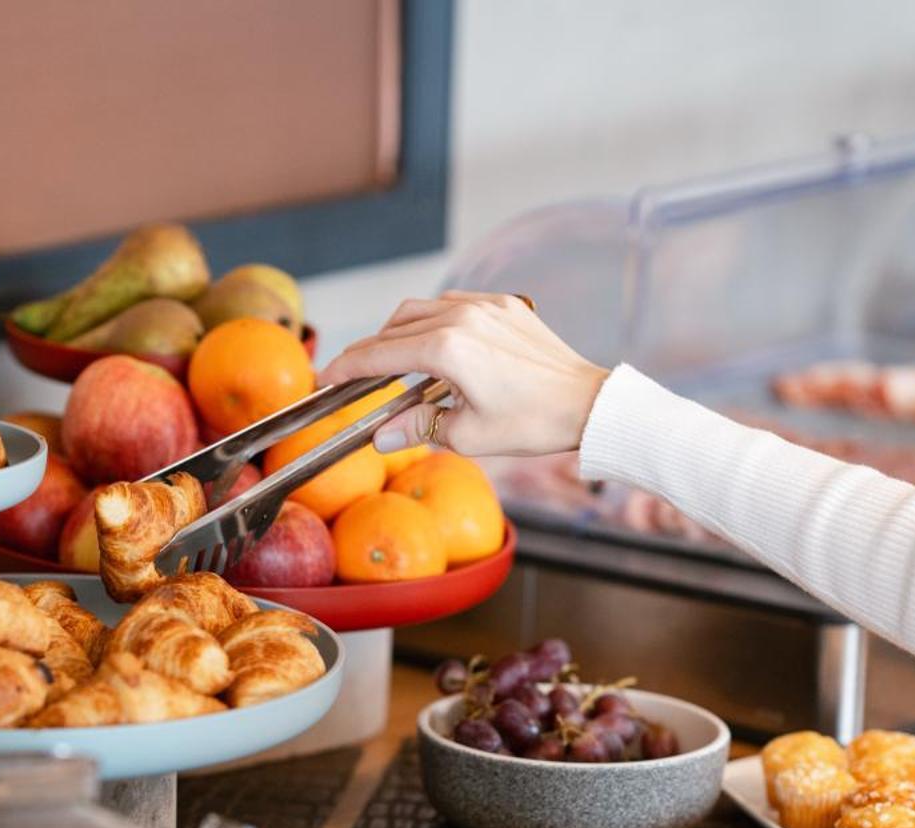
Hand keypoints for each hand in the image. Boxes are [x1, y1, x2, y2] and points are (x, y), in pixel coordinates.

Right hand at [318, 292, 609, 457]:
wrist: (588, 404)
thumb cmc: (534, 422)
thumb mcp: (468, 436)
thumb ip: (416, 429)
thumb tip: (379, 435)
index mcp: (447, 349)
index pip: (379, 355)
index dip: (346, 369)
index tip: (326, 379)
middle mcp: (462, 317)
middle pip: (393, 329)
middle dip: (367, 353)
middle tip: (352, 376)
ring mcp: (485, 306)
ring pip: (419, 310)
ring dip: (397, 333)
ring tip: (390, 363)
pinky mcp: (505, 306)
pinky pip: (453, 304)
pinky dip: (431, 321)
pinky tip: (432, 346)